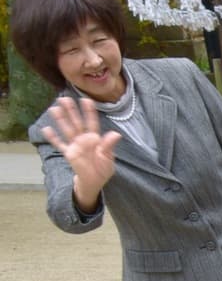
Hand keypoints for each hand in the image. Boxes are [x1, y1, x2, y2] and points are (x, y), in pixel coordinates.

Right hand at [40, 95, 119, 209]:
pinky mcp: (68, 154)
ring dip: (61, 120)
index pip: (92, 123)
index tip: (86, 100)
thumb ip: (109, 145)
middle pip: (77, 123)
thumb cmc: (103, 168)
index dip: (89, 112)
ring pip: (67, 130)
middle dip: (71, 111)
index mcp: (95, 139)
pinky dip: (53, 138)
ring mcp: (75, 146)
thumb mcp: (108, 158)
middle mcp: (84, 139)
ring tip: (54, 108)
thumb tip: (116, 134)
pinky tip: (46, 129)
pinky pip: (60, 144)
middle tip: (65, 99)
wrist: (95, 181)